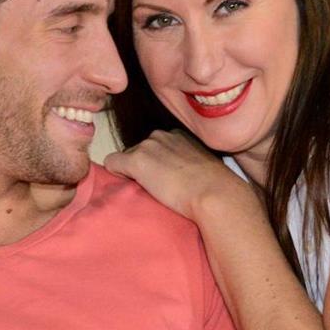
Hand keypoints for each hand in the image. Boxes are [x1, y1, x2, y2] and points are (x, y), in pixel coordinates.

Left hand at [104, 130, 258, 221]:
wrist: (215, 194)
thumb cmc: (217, 187)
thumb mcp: (205, 166)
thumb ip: (193, 163)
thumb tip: (188, 176)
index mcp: (179, 135)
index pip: (157, 145)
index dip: (157, 163)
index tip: (165, 178)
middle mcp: (161, 135)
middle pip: (140, 150)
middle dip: (144, 166)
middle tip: (157, 187)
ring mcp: (148, 147)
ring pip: (127, 157)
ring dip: (133, 172)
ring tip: (148, 191)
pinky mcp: (137, 161)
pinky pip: (113, 163)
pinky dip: (116, 173)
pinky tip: (127, 187)